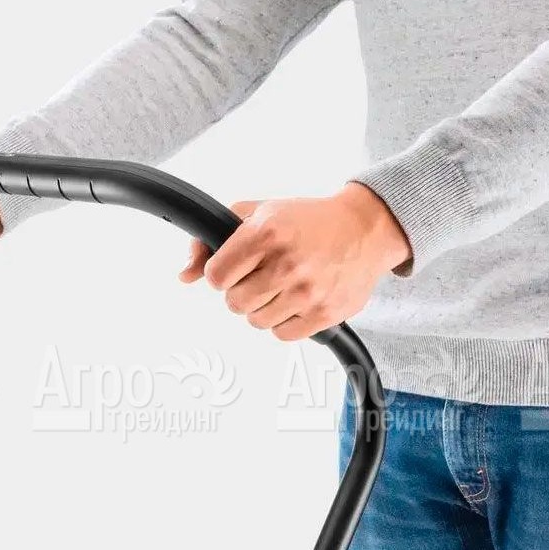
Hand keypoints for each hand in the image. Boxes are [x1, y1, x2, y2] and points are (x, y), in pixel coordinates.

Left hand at [179, 183, 410, 340]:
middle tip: (261, 277)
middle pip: (234, 303)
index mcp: (265, 233)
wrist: (364, 229)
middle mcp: (286, 263)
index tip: (236, 268)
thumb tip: (184, 275)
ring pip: (256, 321)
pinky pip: (283, 335)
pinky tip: (296, 301)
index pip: (215, 276)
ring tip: (282, 286)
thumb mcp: (259, 215)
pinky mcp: (325, 313)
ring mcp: (307, 291)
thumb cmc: (307, 220)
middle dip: (241, 291)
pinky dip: (284, 322)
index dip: (222, 274)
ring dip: (263, 308)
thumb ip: (213, 240)